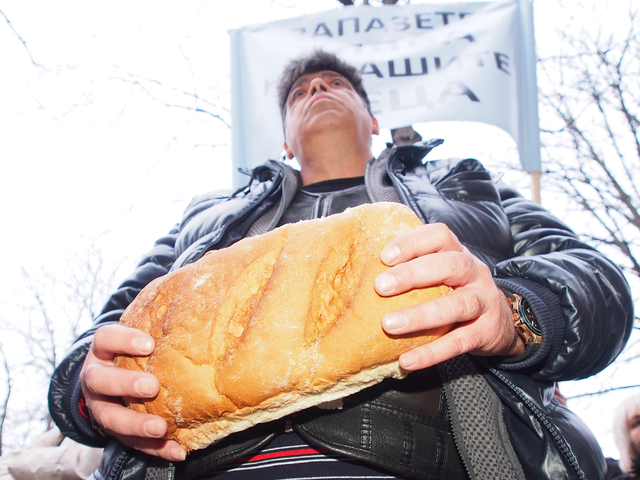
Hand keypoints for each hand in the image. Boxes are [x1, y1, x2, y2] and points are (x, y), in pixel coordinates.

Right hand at [80, 324, 186, 460]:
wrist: (110, 381)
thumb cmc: (135, 350)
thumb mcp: (140, 331)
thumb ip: (161, 313)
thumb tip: (201, 275)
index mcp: (104, 350)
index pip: (106, 339)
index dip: (123, 340)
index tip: (148, 344)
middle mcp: (96, 378)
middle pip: (101, 381)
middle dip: (125, 384)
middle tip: (151, 386)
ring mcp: (102, 406)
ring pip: (109, 417)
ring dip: (135, 424)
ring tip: (160, 428)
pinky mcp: (114, 431)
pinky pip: (130, 443)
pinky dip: (154, 448)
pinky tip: (176, 450)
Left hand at [374, 223, 524, 370]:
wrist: (502, 322)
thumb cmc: (456, 291)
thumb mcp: (442, 273)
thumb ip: (414, 268)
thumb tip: (361, 272)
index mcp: (458, 252)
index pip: (439, 236)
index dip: (412, 243)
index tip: (384, 256)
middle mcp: (474, 272)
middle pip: (449, 265)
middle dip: (413, 274)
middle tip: (381, 286)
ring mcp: (484, 301)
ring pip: (457, 305)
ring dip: (421, 315)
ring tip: (389, 324)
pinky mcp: (487, 332)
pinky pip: (459, 342)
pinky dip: (432, 352)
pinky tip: (407, 360)